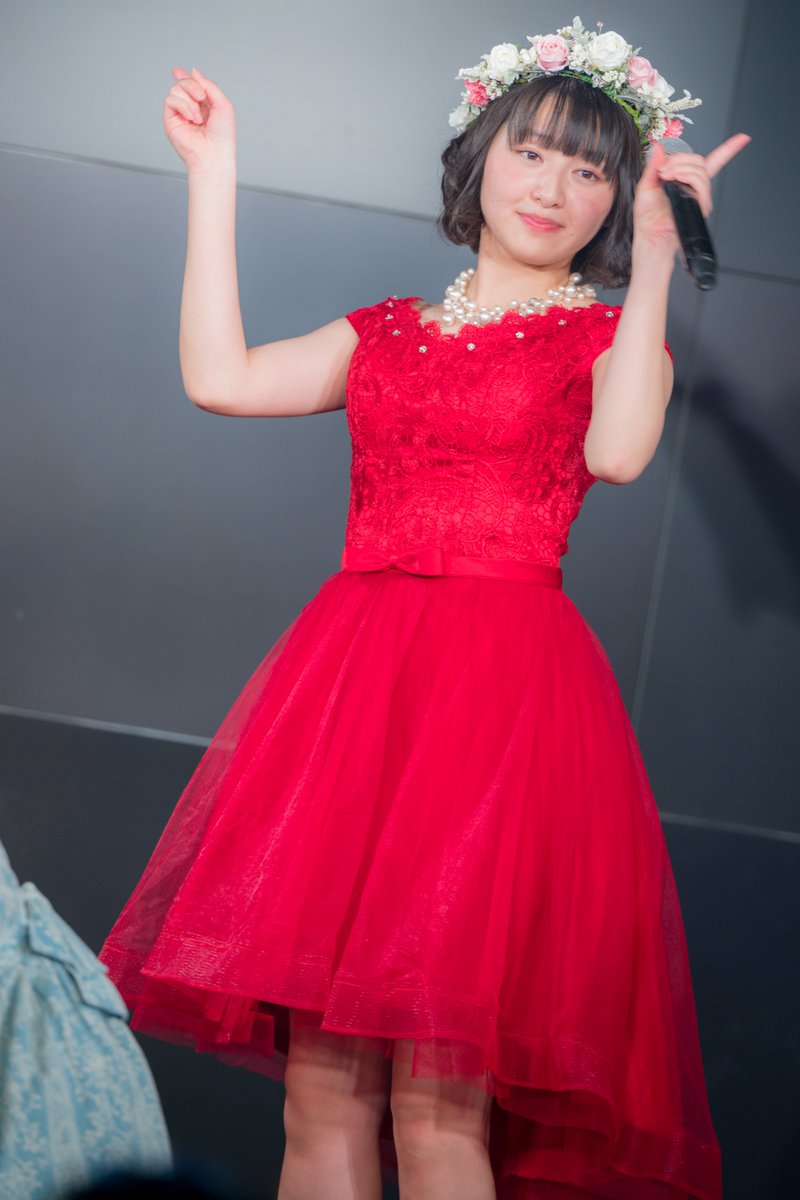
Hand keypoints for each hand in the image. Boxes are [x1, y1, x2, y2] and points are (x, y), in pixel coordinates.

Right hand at [163, 66, 236, 170]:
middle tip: (202, 97)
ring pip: (175, 89)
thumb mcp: (223, 104)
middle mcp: (190, 108)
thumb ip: (209, 85)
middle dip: (192, 85)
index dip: (184, 77)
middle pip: (183, 82)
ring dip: (190, 99)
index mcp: (204, 105)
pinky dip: (182, 105)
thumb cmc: (222, 135)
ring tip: (199, 117)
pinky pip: (170, 99)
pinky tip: (191, 118)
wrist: (214, 153)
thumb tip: (194, 72)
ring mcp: (180, 114)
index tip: (177, 71)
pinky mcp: (170, 120)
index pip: (191, 85)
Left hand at [631, 132, 751, 268]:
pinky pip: (700, 182)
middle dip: (679, 159)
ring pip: (700, 170)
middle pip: (699, 161)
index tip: (743, 138)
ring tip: (666, 176)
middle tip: (663, 170)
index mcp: (686, 180)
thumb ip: (654, 165)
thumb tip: (659, 147)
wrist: (650, 234)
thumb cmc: (648, 217)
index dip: (729, 150)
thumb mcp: (646, 184)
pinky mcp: (700, 204)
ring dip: (680, 168)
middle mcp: (696, 187)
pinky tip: (673, 181)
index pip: (712, 162)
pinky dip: (686, 176)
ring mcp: (699, 196)